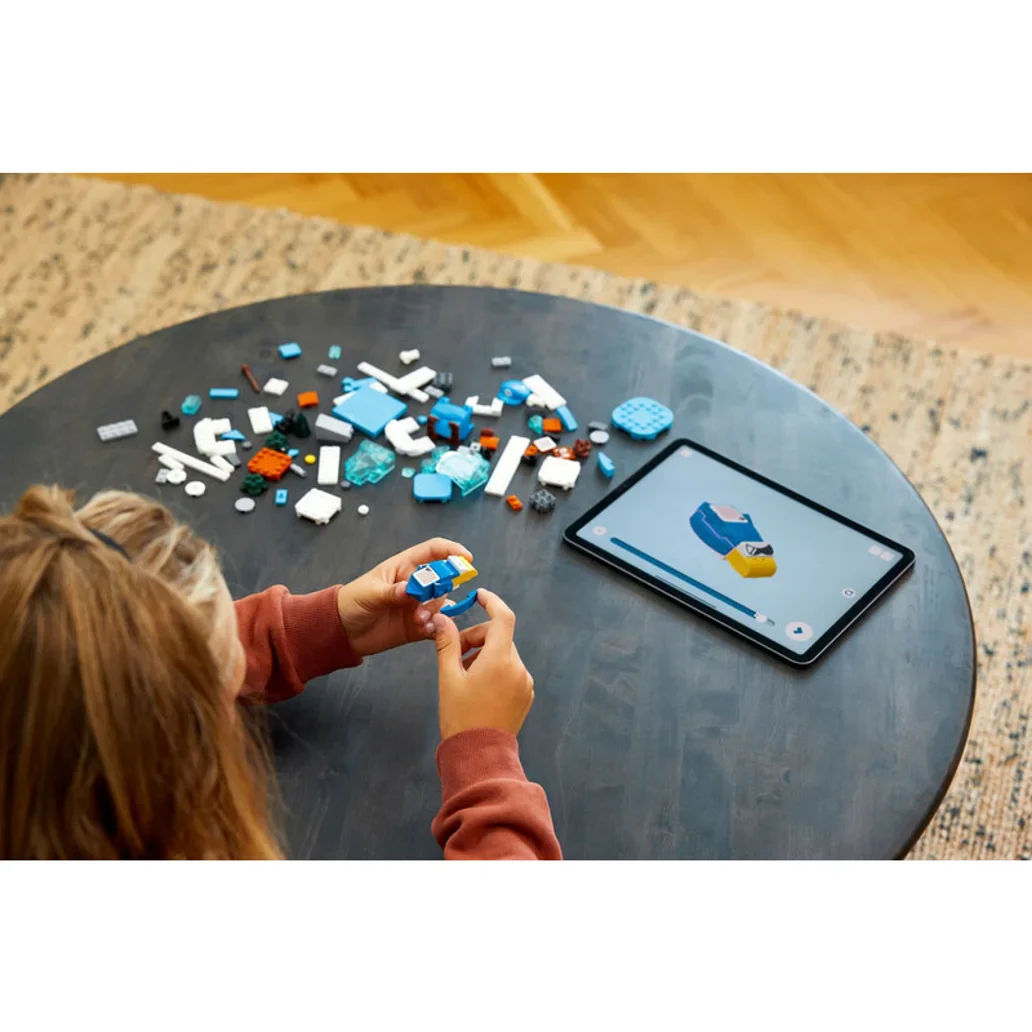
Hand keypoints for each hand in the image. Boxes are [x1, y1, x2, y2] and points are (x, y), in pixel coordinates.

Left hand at [336, 538, 472, 657]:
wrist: (342, 632)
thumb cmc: (351, 602)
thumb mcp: (369, 594)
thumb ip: (391, 592)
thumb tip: (410, 590)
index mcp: (403, 567)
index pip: (432, 552)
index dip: (450, 551)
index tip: (466, 558)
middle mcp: (415, 585)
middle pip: (441, 580)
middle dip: (442, 589)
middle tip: (429, 600)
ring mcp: (417, 606)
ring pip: (441, 604)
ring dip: (435, 611)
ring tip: (419, 620)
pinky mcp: (418, 626)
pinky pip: (436, 625)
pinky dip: (436, 628)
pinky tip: (426, 630)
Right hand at [434, 589, 534, 740]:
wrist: (479, 755)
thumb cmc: (460, 716)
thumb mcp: (448, 677)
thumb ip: (446, 643)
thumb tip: (442, 618)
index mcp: (500, 659)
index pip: (503, 617)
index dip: (491, 602)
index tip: (479, 596)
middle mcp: (518, 668)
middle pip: (499, 637)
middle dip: (476, 638)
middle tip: (455, 653)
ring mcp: (525, 682)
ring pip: (504, 654)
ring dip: (485, 655)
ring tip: (464, 675)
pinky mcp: (526, 695)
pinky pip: (511, 671)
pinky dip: (495, 669)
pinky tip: (478, 687)